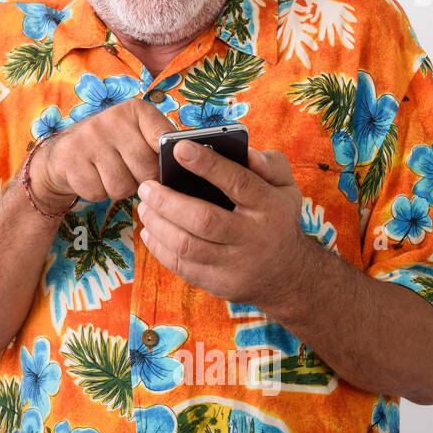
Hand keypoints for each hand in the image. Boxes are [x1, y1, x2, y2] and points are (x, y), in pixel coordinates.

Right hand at [29, 99, 174, 204]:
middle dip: (140, 180)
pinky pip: (97, 193)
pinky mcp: (69, 158)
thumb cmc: (112, 147)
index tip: (161, 167)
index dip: (165, 161)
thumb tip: (190, 161)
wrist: (63, 154)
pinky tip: (92, 177)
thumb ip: (161, 145)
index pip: (164, 140)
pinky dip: (97, 193)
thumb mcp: (137, 136)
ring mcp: (88, 138)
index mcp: (136, 110)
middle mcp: (111, 119)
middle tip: (130, 172)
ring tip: (110, 174)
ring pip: (121, 185)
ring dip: (118, 189)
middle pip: (145, 169)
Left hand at [135, 141, 315, 310]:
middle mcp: (253, 238)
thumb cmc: (276, 218)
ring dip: (157, 224)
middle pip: (203, 220)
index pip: (238, 182)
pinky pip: (181, 267)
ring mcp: (235, 265)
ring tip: (144, 206)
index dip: (207, 164)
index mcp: (269, 207)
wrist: (287, 275)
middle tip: (146, 186)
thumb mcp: (285, 187)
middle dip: (167, 201)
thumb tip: (246, 152)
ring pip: (186, 246)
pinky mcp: (219, 284)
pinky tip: (150, 230)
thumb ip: (269, 164)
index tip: (179, 148)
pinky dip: (159, 247)